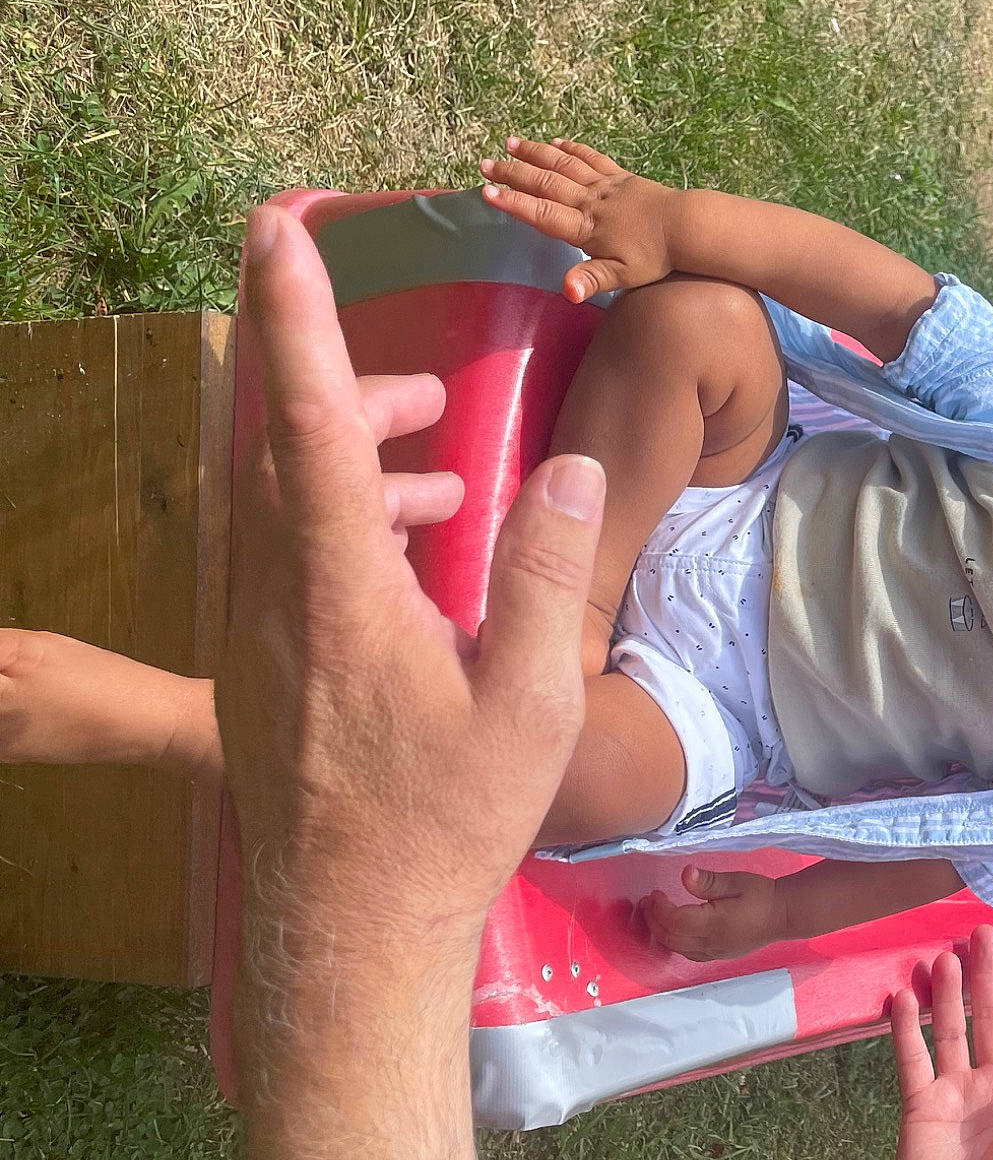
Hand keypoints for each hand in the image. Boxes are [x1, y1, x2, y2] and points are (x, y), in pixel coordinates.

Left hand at [219, 204, 608, 960]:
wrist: (350, 931)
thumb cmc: (446, 823)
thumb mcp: (527, 703)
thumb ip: (542, 573)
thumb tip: (572, 466)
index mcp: (338, 592)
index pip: (307, 421)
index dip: (294, 316)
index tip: (274, 227)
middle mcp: (274, 595)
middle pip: (284, 441)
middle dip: (340, 382)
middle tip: (425, 390)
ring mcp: (254, 631)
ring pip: (279, 495)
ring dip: (347, 454)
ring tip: (439, 468)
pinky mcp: (256, 663)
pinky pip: (283, 548)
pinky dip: (338, 515)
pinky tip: (410, 550)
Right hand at [479, 136, 677, 303]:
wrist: (688, 227)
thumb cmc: (655, 257)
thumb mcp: (622, 276)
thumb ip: (591, 280)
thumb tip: (566, 292)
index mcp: (587, 227)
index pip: (543, 213)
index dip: (514, 204)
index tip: (486, 193)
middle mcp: (591, 201)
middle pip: (546, 184)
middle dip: (513, 174)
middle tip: (484, 165)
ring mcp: (606, 186)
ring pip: (564, 165)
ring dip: (536, 154)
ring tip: (510, 143)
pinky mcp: (621, 177)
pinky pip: (591, 159)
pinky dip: (572, 150)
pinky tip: (556, 143)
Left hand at [646, 865, 787, 961]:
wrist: (784, 915)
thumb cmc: (762, 895)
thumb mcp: (736, 881)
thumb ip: (708, 881)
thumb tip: (685, 874)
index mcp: (715, 924)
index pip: (676, 921)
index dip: (660, 908)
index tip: (656, 892)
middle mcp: (712, 943)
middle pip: (671, 937)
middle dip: (654, 920)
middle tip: (648, 901)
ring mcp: (715, 952)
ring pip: (677, 948)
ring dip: (661, 932)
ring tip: (655, 913)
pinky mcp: (718, 955)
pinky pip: (688, 954)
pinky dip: (674, 942)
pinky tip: (672, 929)